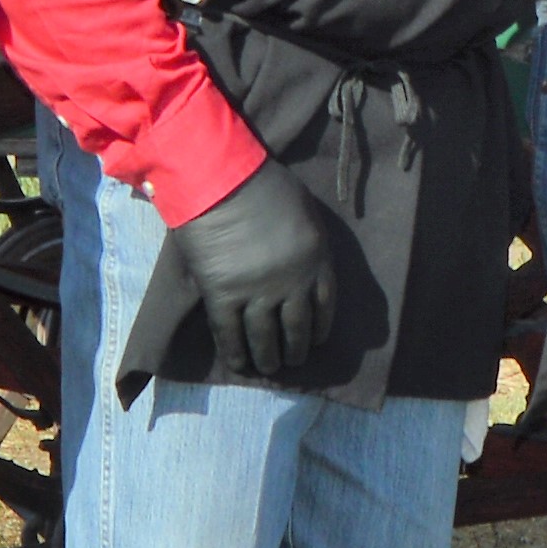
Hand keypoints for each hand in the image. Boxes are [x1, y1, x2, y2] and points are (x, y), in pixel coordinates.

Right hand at [173, 163, 341, 384]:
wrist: (221, 179)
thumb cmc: (263, 185)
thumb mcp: (304, 211)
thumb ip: (307, 241)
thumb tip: (304, 261)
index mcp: (317, 259)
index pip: (325, 305)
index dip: (320, 328)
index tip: (316, 340)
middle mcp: (292, 283)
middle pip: (297, 328)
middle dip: (296, 349)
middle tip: (293, 361)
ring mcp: (257, 292)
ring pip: (265, 337)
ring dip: (268, 357)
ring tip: (269, 367)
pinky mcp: (223, 295)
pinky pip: (230, 334)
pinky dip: (235, 352)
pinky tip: (239, 364)